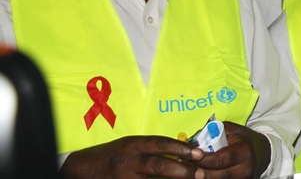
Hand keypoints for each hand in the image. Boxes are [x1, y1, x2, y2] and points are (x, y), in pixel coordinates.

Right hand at [59, 135, 203, 178]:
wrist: (81, 169)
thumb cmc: (111, 156)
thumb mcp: (130, 146)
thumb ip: (151, 149)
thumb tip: (181, 153)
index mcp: (133, 144)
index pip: (160, 144)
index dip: (181, 148)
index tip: (199, 153)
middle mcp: (128, 160)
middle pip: (158, 165)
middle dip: (182, 170)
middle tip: (200, 174)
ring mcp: (123, 177)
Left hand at [194, 122, 270, 178]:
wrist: (262, 152)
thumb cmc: (243, 139)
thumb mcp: (232, 130)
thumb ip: (214, 132)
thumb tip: (193, 139)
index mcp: (244, 150)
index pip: (220, 159)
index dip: (202, 160)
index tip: (188, 156)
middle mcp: (246, 168)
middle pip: (218, 176)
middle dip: (198, 172)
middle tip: (183, 166)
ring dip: (201, 178)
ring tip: (189, 172)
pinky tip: (199, 175)